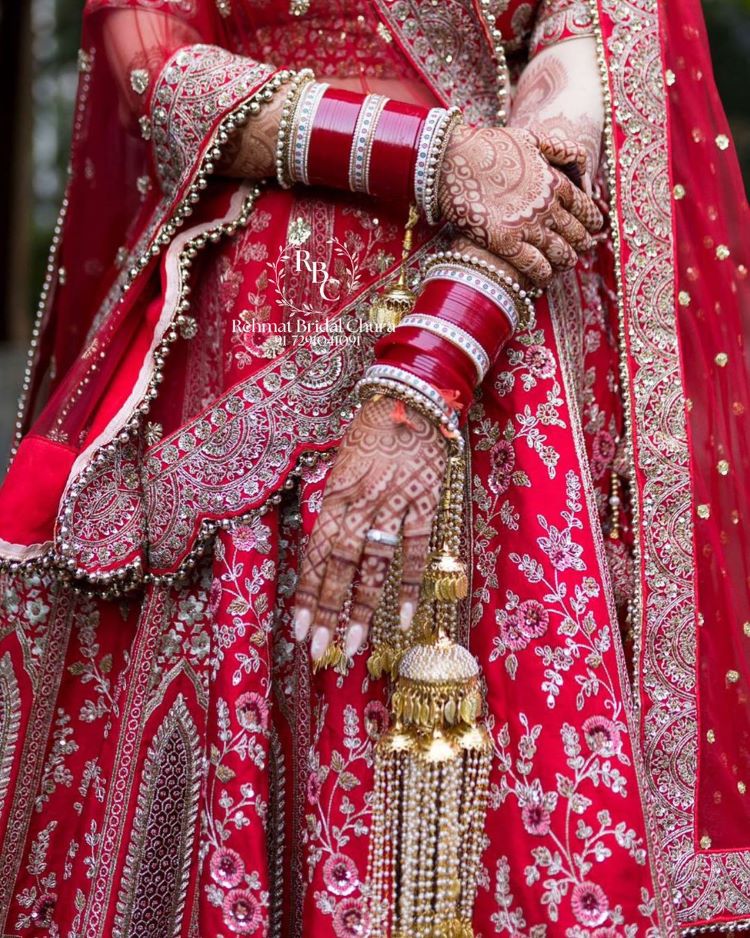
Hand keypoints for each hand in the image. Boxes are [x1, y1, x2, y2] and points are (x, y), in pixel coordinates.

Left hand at [293, 396, 447, 661]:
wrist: (414, 393)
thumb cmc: (374, 425)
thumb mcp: (343, 461)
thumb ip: (337, 503)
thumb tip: (327, 546)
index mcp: (336, 492)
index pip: (316, 552)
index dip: (306, 593)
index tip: (297, 629)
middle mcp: (361, 502)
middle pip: (340, 564)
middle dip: (327, 611)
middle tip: (319, 650)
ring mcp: (395, 504)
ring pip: (375, 563)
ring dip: (363, 608)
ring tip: (354, 645)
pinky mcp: (427, 502)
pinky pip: (416, 548)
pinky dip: (409, 583)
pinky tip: (402, 618)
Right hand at [438, 124, 602, 286]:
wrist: (449, 160)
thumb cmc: (485, 146)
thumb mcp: (530, 137)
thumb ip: (560, 150)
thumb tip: (583, 166)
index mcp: (555, 182)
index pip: (585, 208)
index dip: (592, 220)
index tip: (593, 227)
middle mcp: (546, 207)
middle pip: (576, 234)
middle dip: (582, 243)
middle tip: (581, 249)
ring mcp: (527, 227)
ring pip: (560, 253)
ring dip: (566, 261)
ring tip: (565, 264)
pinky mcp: (505, 243)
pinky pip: (534, 266)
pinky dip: (543, 275)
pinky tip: (543, 277)